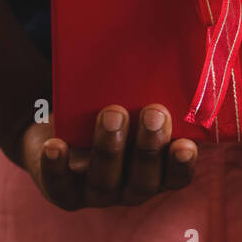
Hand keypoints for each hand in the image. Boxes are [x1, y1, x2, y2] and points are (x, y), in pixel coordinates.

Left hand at [18, 104, 198, 209]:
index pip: (177, 177)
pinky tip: (56, 146)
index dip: (182, 165)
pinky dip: (56, 166)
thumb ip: (158, 93)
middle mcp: (130, 190)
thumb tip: (172, 47)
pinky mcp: (62, 191)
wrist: (64, 130)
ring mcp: (96, 194)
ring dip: (109, 148)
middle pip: (142, 181)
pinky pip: (58, 184)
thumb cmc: (113, 112)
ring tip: (112, 113)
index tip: (185, 144)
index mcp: (158, 173)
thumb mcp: (137, 106)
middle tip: (153, 113)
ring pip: (105, 181)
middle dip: (148, 148)